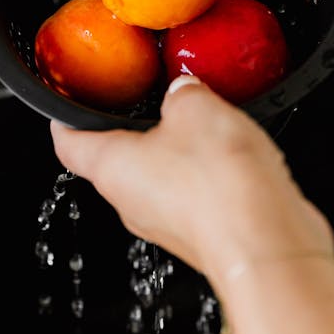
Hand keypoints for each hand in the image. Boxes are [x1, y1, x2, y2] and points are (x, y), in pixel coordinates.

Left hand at [51, 77, 333, 286]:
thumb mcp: (194, 106)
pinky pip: (195, 197)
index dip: (65, 122)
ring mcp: (166, 225)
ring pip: (160, 179)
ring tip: (205, 125)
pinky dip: (208, 175)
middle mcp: (132, 202)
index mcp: (112, 167)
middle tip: (149, 102)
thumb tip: (185, 90)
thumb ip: (182, 92)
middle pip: (117, 161)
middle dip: (134, 131)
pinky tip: (234, 157)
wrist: (267, 243)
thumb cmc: (219, 185)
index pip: (69, 145)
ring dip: (178, 152)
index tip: (65, 107)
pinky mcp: (201, 236)